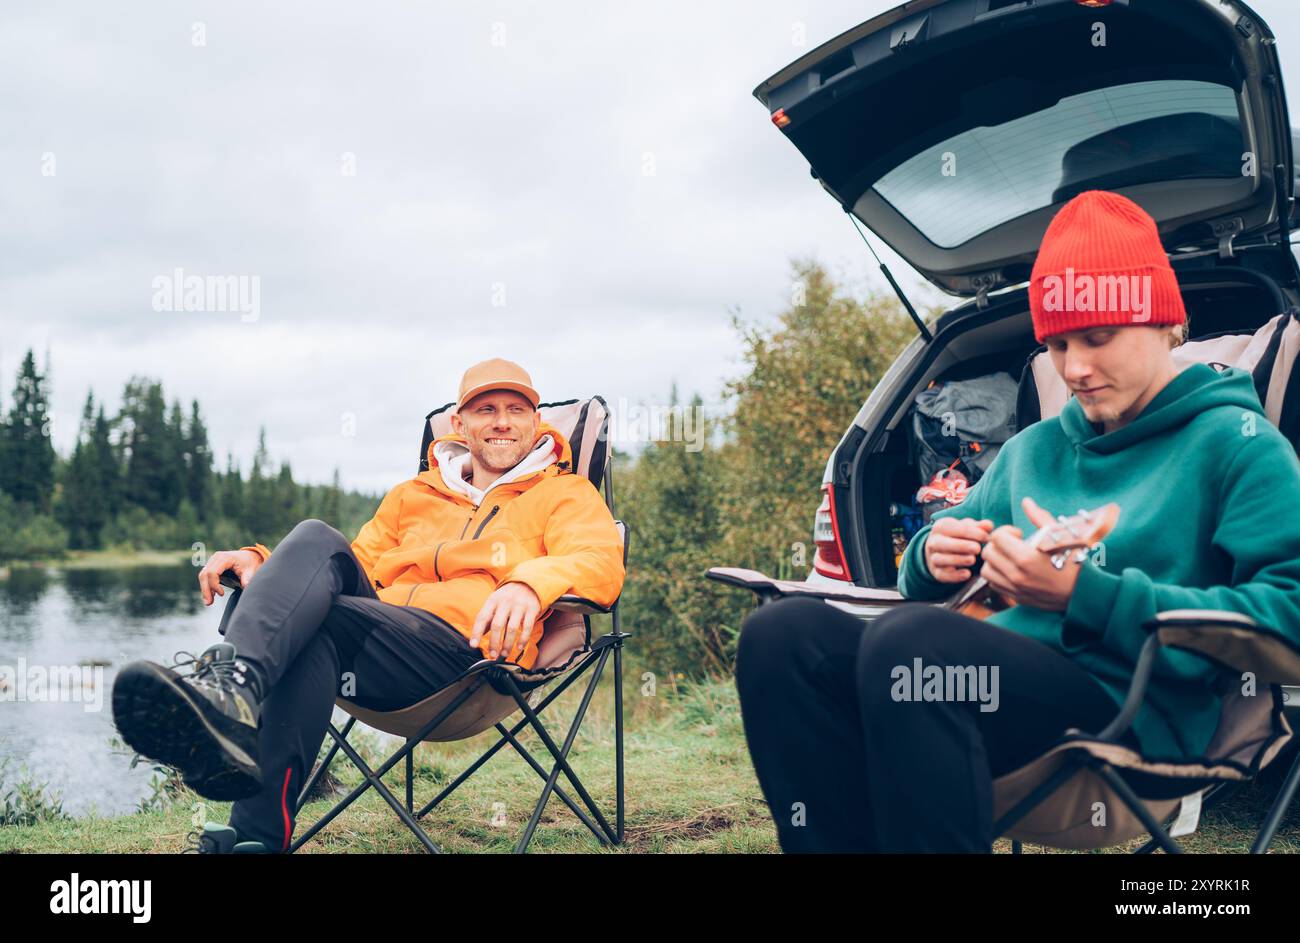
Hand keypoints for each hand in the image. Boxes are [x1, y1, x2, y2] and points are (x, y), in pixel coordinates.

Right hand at [198, 549, 263, 605]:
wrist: (248, 556)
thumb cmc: (249, 563)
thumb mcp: (251, 570)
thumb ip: (247, 577)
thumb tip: (246, 586)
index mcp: (225, 558)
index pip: (212, 572)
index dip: (214, 585)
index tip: (221, 594)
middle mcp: (216, 558)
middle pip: (204, 574)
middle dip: (206, 590)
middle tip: (209, 603)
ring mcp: (212, 561)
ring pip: (203, 576)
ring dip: (205, 589)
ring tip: (209, 602)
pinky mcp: (211, 565)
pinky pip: (205, 576)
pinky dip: (206, 586)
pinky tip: (210, 595)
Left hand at [470, 582, 541, 660]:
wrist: (528, 583)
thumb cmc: (507, 597)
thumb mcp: (494, 602)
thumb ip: (486, 618)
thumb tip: (476, 637)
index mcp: (493, 600)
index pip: (482, 617)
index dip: (477, 632)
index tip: (473, 645)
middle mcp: (505, 602)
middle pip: (497, 625)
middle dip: (494, 643)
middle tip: (492, 655)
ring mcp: (519, 605)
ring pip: (512, 628)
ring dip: (507, 644)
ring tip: (504, 654)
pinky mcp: (532, 609)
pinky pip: (527, 627)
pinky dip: (523, 639)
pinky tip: (518, 647)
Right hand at [924, 516, 993, 582]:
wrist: (943, 551)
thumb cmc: (959, 537)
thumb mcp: (967, 528)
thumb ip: (979, 527)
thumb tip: (988, 525)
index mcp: (941, 527)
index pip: (955, 528)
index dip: (973, 532)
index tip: (986, 537)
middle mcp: (933, 542)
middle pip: (943, 543)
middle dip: (961, 546)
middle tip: (977, 548)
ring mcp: (933, 558)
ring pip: (940, 559)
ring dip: (957, 560)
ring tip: (972, 560)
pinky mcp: (936, 572)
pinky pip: (942, 575)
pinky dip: (954, 576)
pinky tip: (967, 574)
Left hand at [978, 497, 1081, 611]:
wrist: (1085, 592)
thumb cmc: (1075, 561)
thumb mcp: (1061, 536)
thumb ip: (1040, 518)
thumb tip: (1026, 502)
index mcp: (1026, 558)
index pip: (997, 538)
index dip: (1006, 531)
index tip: (1019, 534)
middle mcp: (1017, 575)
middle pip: (988, 553)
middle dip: (998, 545)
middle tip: (1014, 545)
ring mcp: (1015, 589)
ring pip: (986, 570)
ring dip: (995, 561)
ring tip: (1011, 558)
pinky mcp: (1017, 598)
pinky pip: (994, 585)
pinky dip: (998, 576)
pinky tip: (1012, 570)